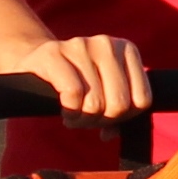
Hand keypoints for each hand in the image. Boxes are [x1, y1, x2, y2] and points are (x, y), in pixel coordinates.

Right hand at [6, 30, 148, 116]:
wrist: (35, 61)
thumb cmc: (76, 81)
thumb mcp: (104, 93)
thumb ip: (118, 114)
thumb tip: (110, 134)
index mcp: (127, 50)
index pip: (142, 100)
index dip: (124, 118)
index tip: (108, 116)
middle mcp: (107, 44)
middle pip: (120, 104)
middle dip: (102, 120)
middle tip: (87, 118)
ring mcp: (81, 45)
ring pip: (96, 103)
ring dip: (82, 120)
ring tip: (74, 114)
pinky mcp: (54, 53)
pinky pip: (73, 94)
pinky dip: (70, 111)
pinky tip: (65, 110)